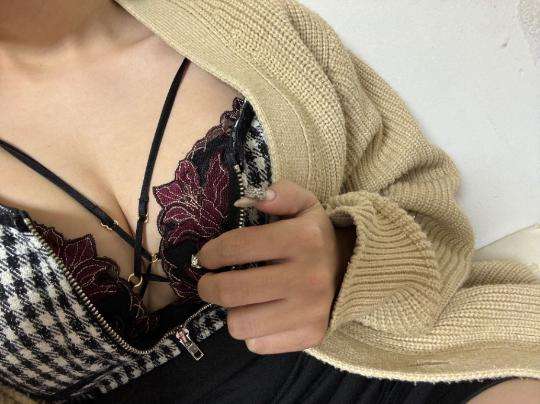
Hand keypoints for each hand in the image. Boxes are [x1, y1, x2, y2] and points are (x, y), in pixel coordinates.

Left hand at [196, 179, 354, 353]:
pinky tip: (261, 314)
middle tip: (208, 282)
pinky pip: (259, 344)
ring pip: (240, 323)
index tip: (206, 257)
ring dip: (232, 311)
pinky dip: (253, 331)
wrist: (354, 270)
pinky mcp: (312, 335)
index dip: (211, 253)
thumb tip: (250, 198)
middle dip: (208, 286)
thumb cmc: (317, 236)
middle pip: (231, 291)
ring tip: (239, 300)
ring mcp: (311, 311)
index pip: (237, 247)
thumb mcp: (305, 205)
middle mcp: (308, 277)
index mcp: (304, 239)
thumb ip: (280, 193)